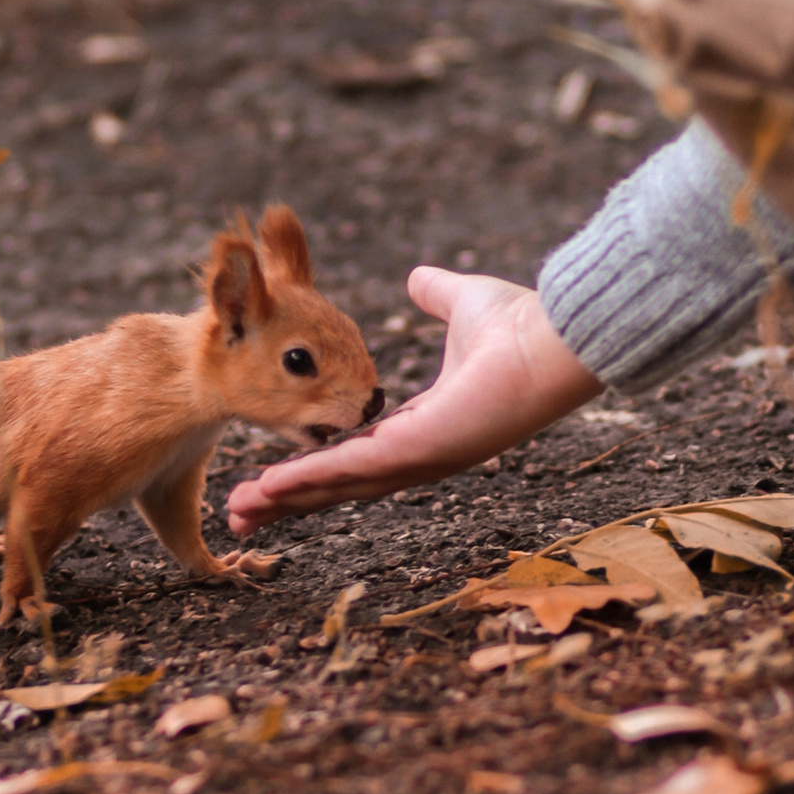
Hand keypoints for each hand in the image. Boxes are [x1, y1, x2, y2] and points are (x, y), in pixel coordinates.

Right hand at [226, 268, 599, 530]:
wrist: (556, 338)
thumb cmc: (523, 326)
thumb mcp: (461, 304)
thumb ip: (434, 294)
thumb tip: (416, 278)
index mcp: (423, 424)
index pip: (355, 454)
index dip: (311, 466)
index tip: (271, 475)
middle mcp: (419, 453)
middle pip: (339, 485)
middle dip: (288, 500)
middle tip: (238, 514)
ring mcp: (421, 459)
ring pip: (338, 486)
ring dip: (286, 499)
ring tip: (237, 512)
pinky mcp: (423, 450)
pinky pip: (353, 469)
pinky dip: (308, 479)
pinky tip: (269, 488)